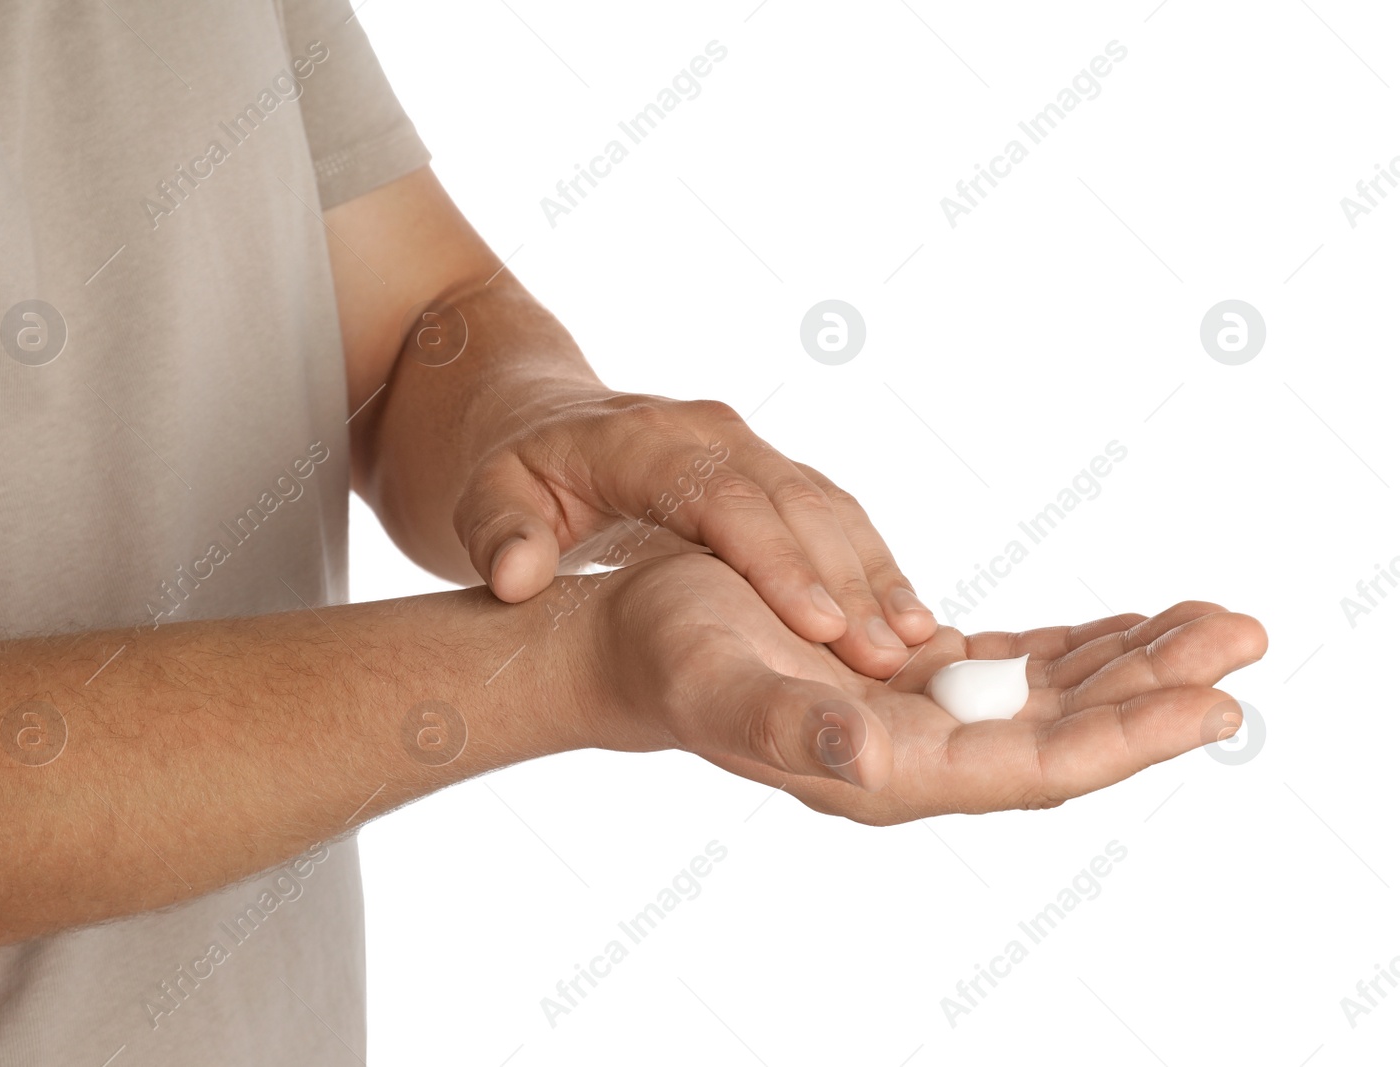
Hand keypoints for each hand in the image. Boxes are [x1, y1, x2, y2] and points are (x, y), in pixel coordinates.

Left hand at [454, 389, 935, 679]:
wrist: (547, 421)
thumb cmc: (518, 472)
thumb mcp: (485, 497)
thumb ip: (497, 534)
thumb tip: (518, 574)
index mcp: (645, 440)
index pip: (719, 497)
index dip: (773, 561)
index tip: (816, 625)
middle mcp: (711, 435)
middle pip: (791, 501)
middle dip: (843, 578)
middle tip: (885, 656)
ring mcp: (749, 449)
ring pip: (826, 505)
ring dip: (873, 572)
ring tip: (914, 644)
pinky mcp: (772, 474)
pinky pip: (833, 515)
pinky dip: (872, 564)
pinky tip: (909, 623)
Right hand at [581, 554, 1266, 822]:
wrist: (633, 645)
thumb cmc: (669, 658)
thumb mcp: (721, 684)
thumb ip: (791, 730)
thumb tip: (865, 755)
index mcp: (890, 771)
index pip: (1039, 763)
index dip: (1130, 736)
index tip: (1218, 702)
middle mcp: (920, 755)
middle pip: (1067, 729)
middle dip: (1158, 688)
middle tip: (1244, 635)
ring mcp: (922, 718)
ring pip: (1051, 697)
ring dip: (1130, 662)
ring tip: (1208, 621)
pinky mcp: (914, 679)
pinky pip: (1014, 667)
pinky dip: (1074, 645)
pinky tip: (1120, 627)